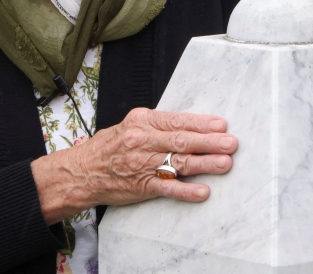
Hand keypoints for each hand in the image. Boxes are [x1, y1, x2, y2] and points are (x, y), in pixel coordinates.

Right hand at [30, 108, 236, 224]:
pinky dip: (186, 190)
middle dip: (209, 142)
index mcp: (140, 121)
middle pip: (180, 140)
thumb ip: (156, 125)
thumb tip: (191, 126)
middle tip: (230, 143)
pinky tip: (202, 191)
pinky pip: (167, 188)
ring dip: (204, 163)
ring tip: (225, 163)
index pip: (175, 120)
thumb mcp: (129, 126)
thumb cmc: (109, 148)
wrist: (82, 171)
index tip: (221, 125)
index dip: (200, 123)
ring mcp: (141, 164)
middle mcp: (141, 141)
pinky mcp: (141, 186)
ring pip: (178, 163)